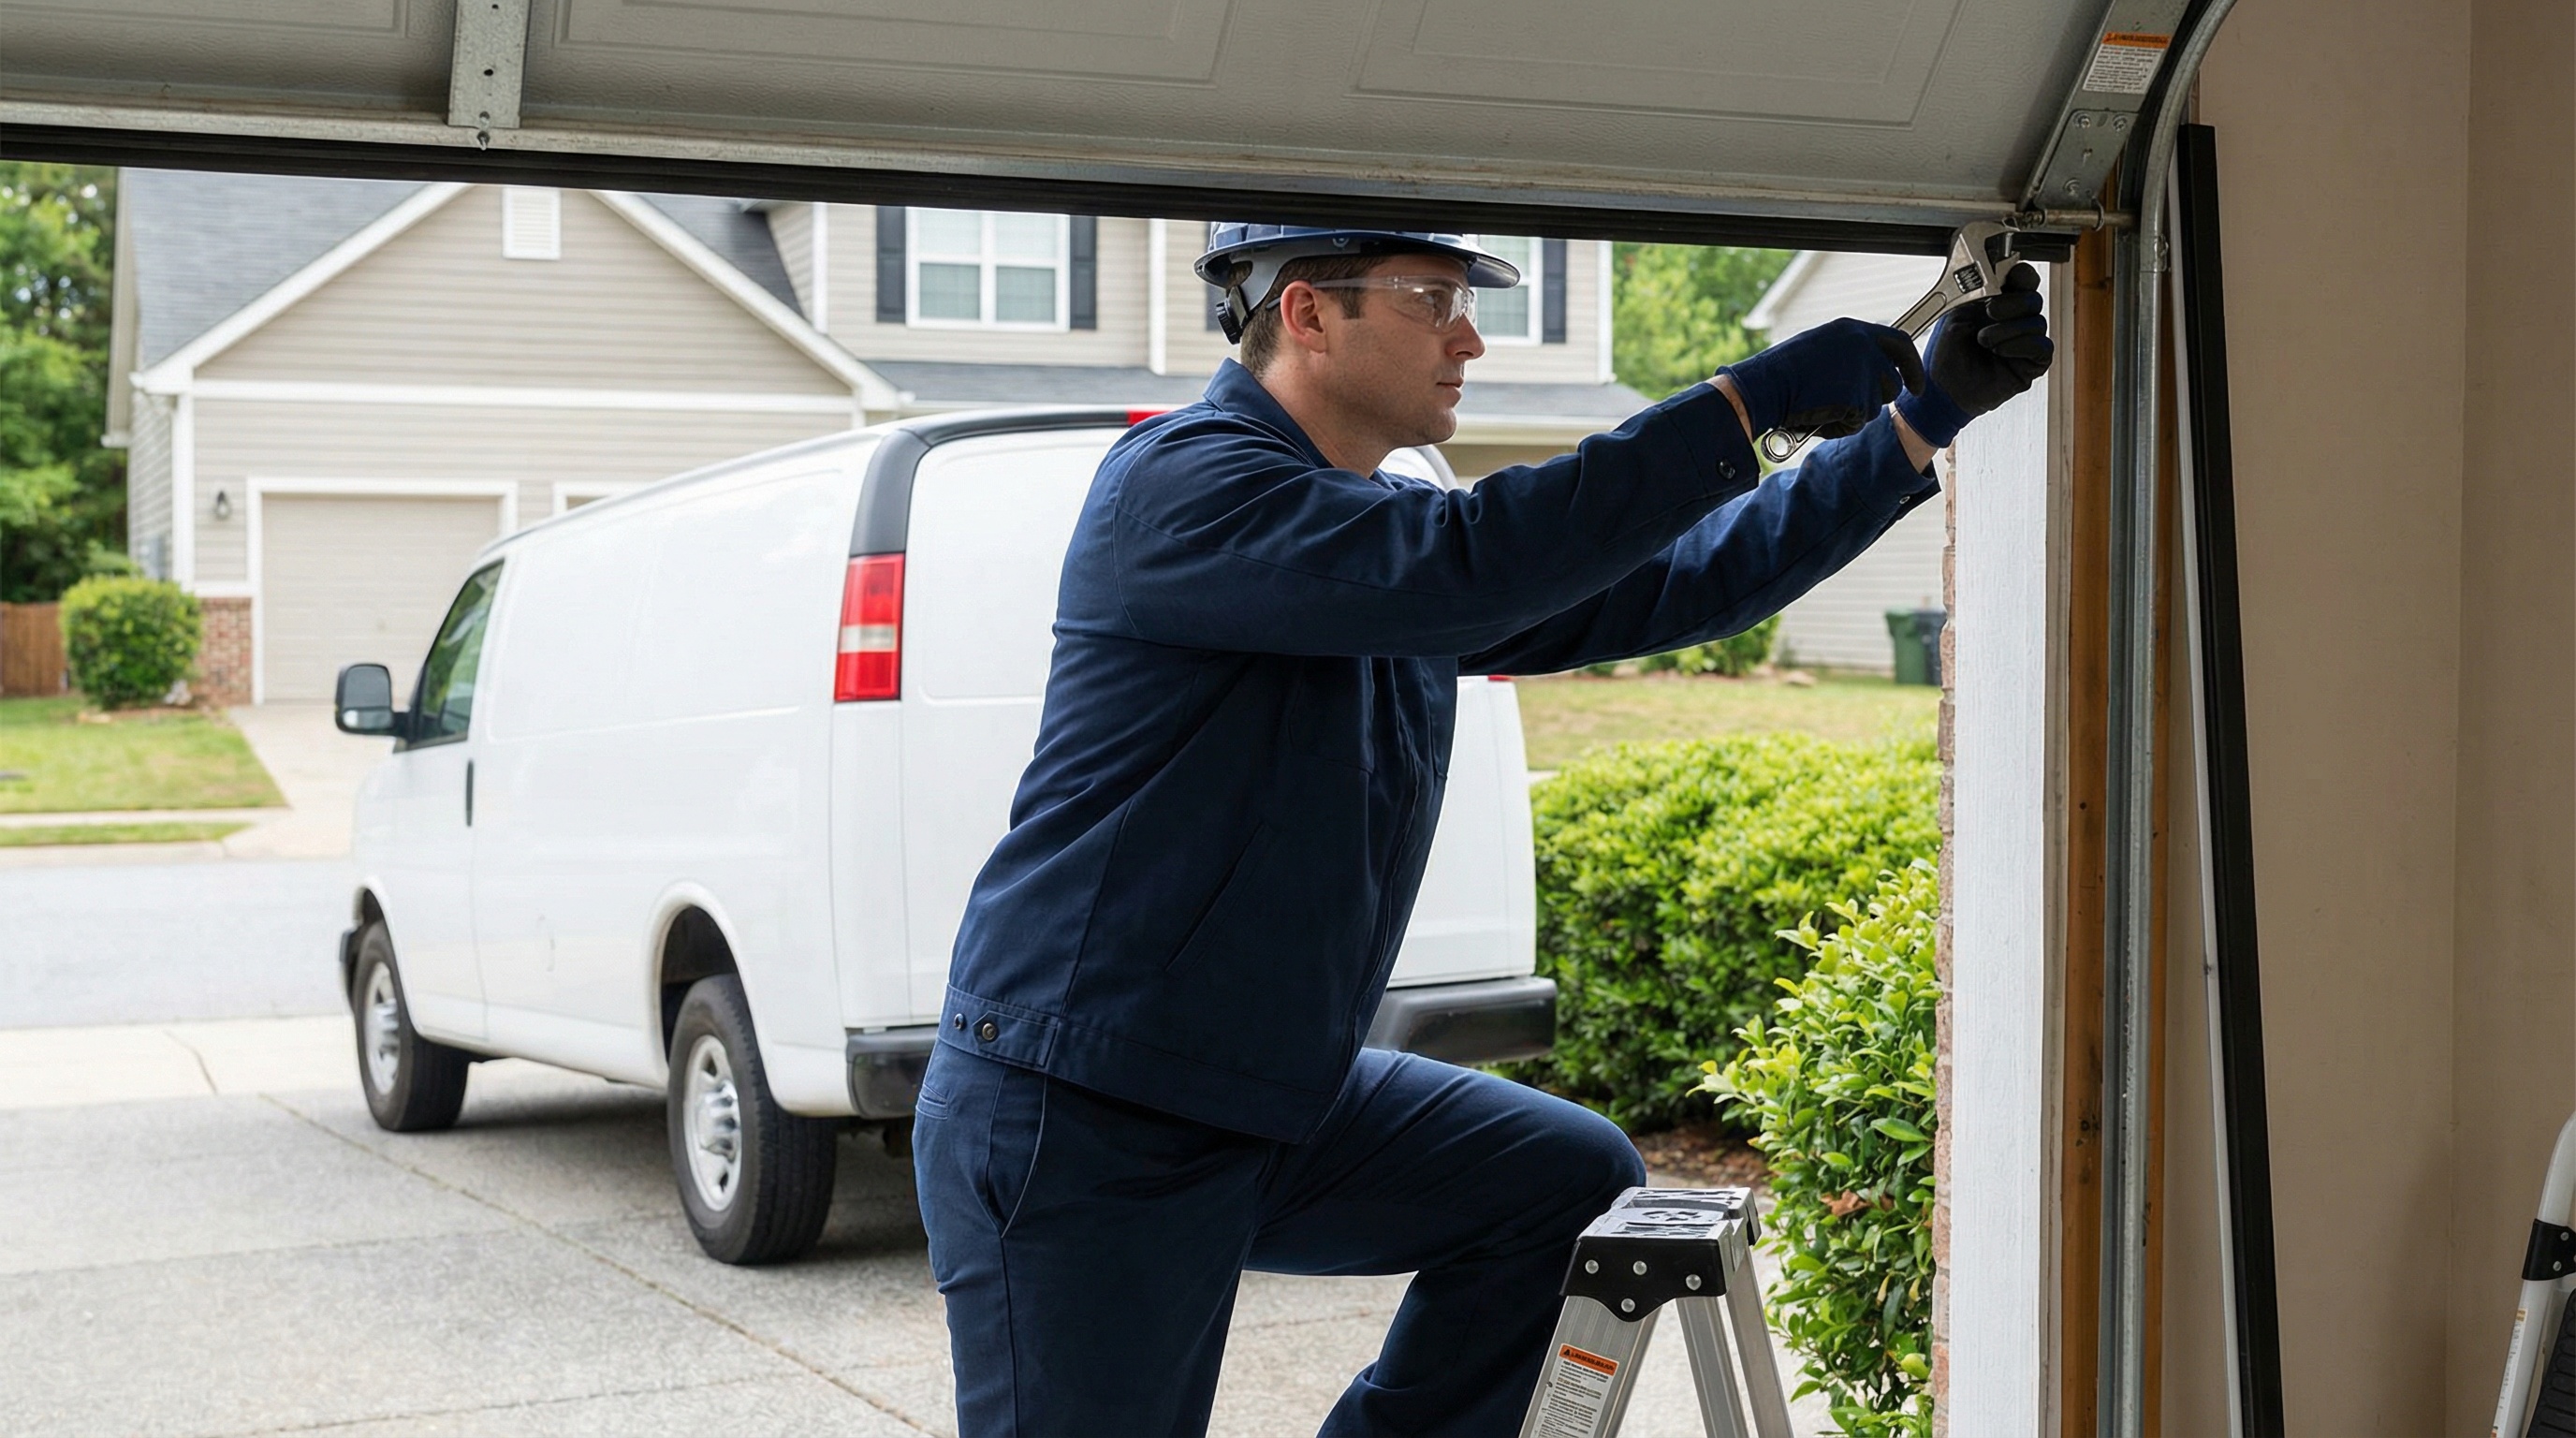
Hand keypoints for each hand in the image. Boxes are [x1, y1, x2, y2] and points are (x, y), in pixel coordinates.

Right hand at [1718, 317, 1924, 441]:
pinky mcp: (1859, 396)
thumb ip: (1846, 356)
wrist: (1763, 387)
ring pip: (1876, 403)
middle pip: (1892, 378)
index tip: (1915, 381)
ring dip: (1856, 412)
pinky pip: (1859, 421)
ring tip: (1824, 406)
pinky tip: (1819, 415)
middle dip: (1883, 395)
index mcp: (1852, 330)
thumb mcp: (1818, 350)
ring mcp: (1864, 371)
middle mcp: (1864, 346)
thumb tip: (1864, 372)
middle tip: (1866, 406)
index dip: (1910, 364)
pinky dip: (1841, 425)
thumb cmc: (1779, 373)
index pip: (1898, 342)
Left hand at [1894, 262, 2054, 447]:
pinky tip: (1999, 351)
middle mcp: (2016, 321)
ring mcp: (2026, 343)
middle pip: (2034, 299)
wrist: (1942, 388)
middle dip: (2012, 303)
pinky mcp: (2032, 364)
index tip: (2009, 276)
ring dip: (2007, 330)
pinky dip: (2020, 345)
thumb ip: (1977, 290)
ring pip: (2038, 323)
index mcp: (2000, 303)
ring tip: (1984, 341)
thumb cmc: (1946, 353)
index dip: (2021, 275)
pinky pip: (2042, 347)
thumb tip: (1993, 267)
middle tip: (1989, 311)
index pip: (2025, 281)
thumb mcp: (1956, 313)